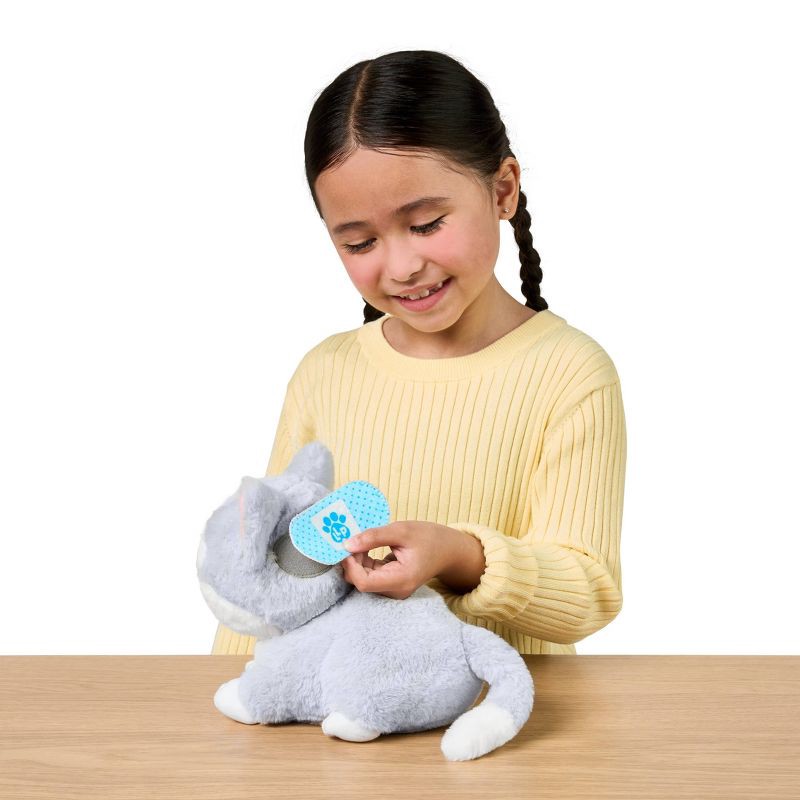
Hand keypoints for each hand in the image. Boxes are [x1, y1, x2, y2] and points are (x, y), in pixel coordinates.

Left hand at [340, 521, 483, 599]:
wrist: (449, 550)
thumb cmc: (430, 538)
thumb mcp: (402, 530)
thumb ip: (374, 537)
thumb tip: (347, 544)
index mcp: (401, 579)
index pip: (364, 582)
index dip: (351, 565)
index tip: (348, 545)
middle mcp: (396, 590)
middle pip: (362, 582)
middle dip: (352, 561)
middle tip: (351, 538)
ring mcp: (394, 589)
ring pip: (363, 579)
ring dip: (357, 560)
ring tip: (362, 540)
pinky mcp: (392, 584)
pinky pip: (370, 576)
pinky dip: (364, 562)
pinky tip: (367, 547)